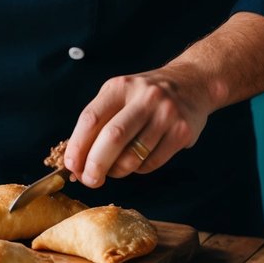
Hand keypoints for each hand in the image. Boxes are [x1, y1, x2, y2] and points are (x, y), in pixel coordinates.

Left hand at [64, 65, 210, 188]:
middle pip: (112, 138)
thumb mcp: (120, 95)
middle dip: (95, 165)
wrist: (192, 83)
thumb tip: (77, 161)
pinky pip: (152, 163)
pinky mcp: (182, 131)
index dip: (77, 146)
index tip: (71, 166)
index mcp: (120, 87)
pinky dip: (138, 169)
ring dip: (117, 171)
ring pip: (133, 156)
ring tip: (114, 169)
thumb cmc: (145, 96)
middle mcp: (144, 97)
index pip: (91, 119)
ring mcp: (165, 114)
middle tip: (89, 180)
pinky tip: (138, 161)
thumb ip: (99, 122)